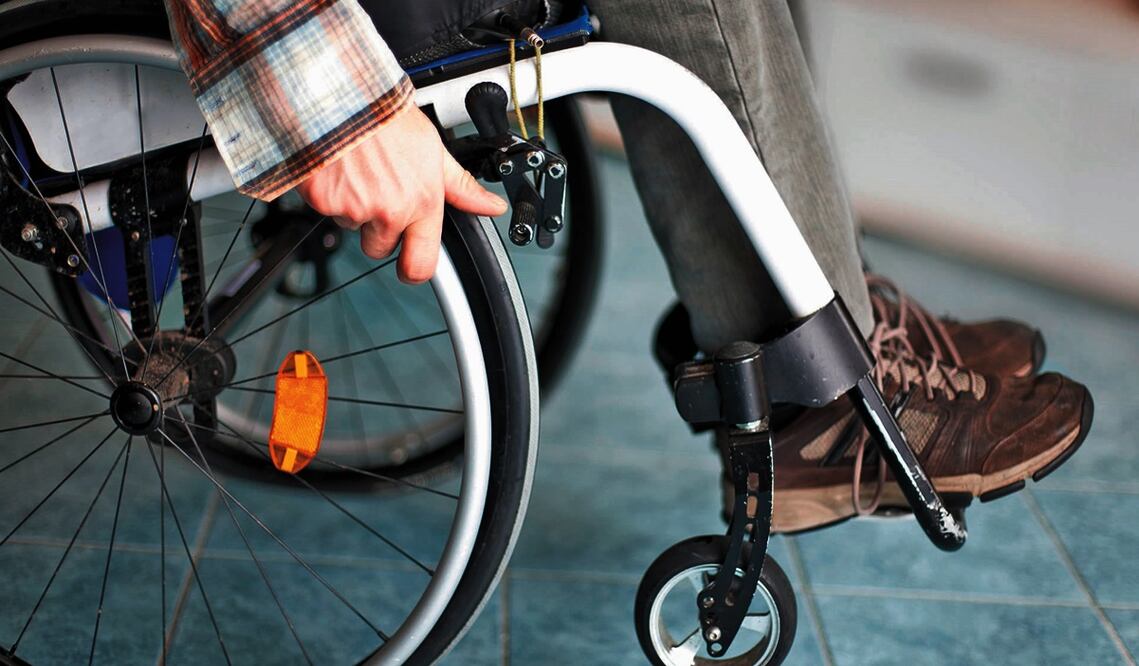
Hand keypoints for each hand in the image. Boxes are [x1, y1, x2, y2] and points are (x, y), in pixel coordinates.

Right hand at [295, 104, 507, 282]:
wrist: (345, 96)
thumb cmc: (388, 119)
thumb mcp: (434, 152)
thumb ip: (462, 188)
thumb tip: (492, 207)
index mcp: (422, 203)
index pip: (421, 266)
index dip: (413, 270)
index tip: (409, 266)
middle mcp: (390, 211)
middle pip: (380, 248)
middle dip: (377, 229)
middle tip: (377, 191)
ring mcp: (355, 209)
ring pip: (352, 227)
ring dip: (353, 208)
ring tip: (358, 172)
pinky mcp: (324, 202)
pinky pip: (326, 211)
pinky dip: (328, 194)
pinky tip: (338, 169)